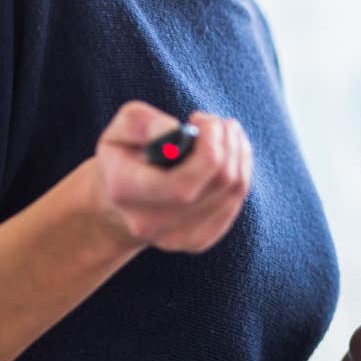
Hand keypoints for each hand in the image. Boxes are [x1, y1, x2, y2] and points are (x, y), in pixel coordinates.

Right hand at [90, 101, 251, 253]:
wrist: (120, 202)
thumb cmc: (124, 155)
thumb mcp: (120, 128)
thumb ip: (142, 123)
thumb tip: (175, 131)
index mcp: (125, 191)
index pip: (183, 183)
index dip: (208, 146)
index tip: (197, 119)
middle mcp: (150, 223)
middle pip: (218, 182)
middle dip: (227, 142)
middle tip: (217, 122)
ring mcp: (177, 238)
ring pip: (233, 189)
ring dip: (238, 151)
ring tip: (224, 131)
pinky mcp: (198, 240)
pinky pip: (235, 200)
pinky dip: (240, 169)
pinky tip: (226, 154)